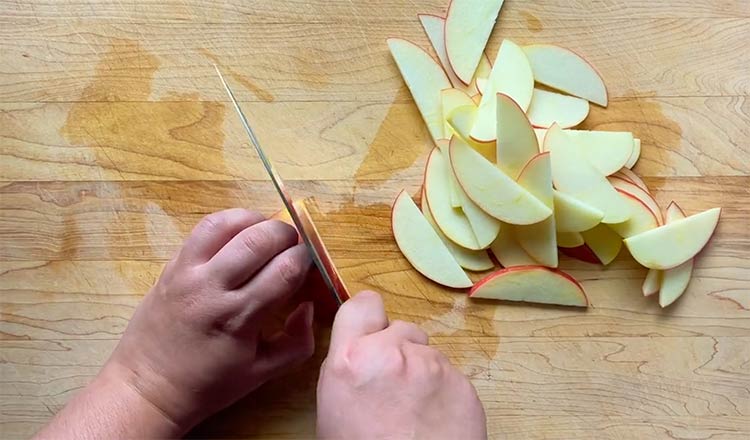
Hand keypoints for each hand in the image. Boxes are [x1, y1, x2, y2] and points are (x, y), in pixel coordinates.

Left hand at [104, 208, 315, 432]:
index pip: (285, 269)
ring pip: (229, 223)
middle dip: (287, 235)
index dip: (306, 260)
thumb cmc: (208, 384)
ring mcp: (188, 271)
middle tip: (293, 247)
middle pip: (261, 238)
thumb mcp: (263, 373)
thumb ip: (298, 341)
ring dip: (257, 221)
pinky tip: (241, 235)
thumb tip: (308, 304)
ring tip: (268, 234)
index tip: (310, 265)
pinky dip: (230, 222)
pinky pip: (204, 228)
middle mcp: (213, 287)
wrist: (148, 386)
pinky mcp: (172, 264)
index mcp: (240, 317)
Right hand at [316, 291, 486, 438]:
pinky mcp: (463, 384)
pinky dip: (444, 392)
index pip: (362, 305)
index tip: (372, 329)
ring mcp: (432, 366)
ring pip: (427, 353)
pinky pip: (451, 375)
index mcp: (350, 361)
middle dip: (398, 351)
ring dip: (422, 372)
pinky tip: (434, 421)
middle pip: (401, 329)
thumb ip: (349, 370)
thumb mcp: (333, 410)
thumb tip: (361, 356)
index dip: (368, 317)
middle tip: (394, 388)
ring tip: (415, 411)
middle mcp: (392, 354)